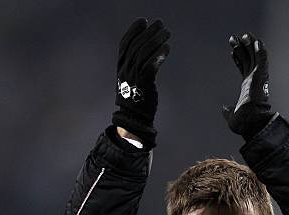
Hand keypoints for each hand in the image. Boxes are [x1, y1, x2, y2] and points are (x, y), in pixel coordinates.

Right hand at [112, 18, 169, 147]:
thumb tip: (147, 52)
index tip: (144, 21)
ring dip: (156, 40)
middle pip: (136, 45)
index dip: (133, 31)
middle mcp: (125, 70)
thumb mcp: (131, 81)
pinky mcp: (143, 84)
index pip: (124, 44)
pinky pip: (150, 65)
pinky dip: (159, 55)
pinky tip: (167, 48)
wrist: (133, 119)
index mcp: (120, 67)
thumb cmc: (136, 100)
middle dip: (149, 32)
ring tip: (167, 33)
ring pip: (143, 52)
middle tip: (160, 24)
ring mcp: (133, 77)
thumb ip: (136, 66)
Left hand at [222, 33, 274, 139]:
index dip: (239, 59)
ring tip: (244, 34)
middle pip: (248, 60)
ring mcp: (258, 78)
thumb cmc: (243, 123)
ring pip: (255, 57)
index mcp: (248, 88)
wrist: (250, 122)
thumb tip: (224, 109)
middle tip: (234, 38)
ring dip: (250, 45)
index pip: (244, 69)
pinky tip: (257, 41)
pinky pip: (262, 60)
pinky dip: (260, 50)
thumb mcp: (232, 116)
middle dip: (242, 48)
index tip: (233, 51)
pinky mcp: (261, 76)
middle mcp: (254, 81)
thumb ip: (228, 111)